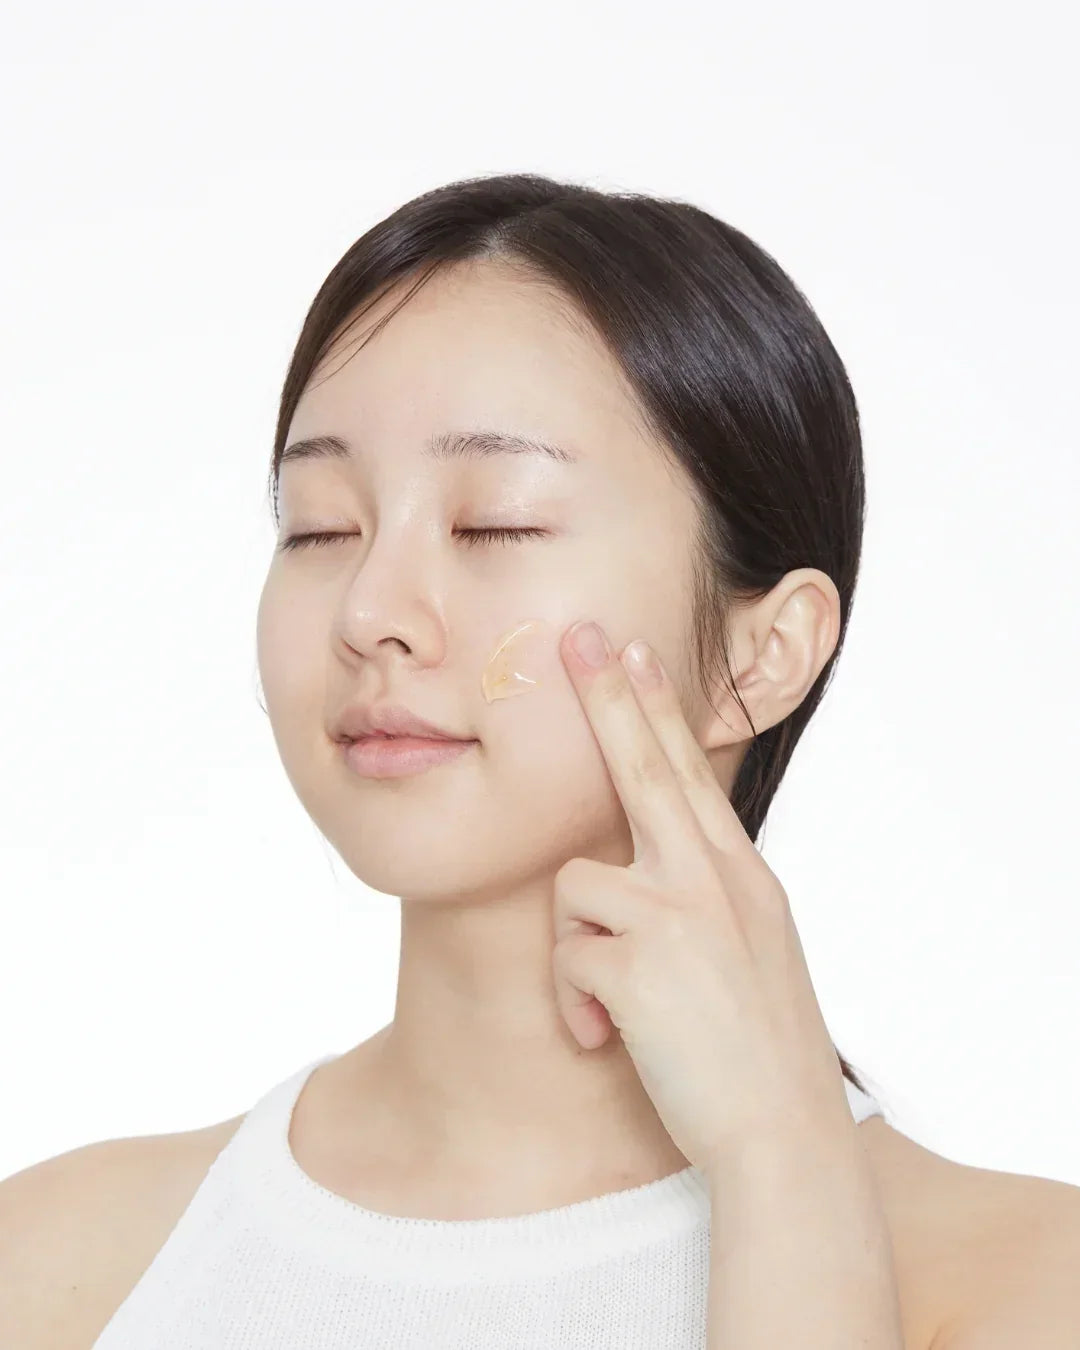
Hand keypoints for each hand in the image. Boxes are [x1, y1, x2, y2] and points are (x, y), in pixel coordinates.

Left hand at [552, 619, 855, 1175]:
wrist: (785, 1139)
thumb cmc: (760, 1053)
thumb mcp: (753, 953)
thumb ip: (708, 899)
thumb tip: (650, 870)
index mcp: (743, 876)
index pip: (692, 772)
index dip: (657, 708)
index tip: (634, 652)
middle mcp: (715, 880)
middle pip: (648, 766)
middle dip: (608, 697)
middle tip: (578, 637)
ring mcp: (679, 914)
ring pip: (576, 885)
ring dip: (580, 953)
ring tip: (614, 1009)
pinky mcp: (638, 961)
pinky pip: (567, 957)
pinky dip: (576, 1004)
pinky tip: (609, 1039)